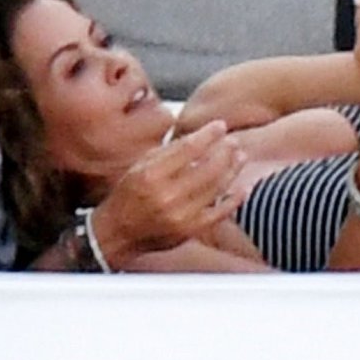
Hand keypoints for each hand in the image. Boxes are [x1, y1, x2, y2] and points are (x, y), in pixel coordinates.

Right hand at [90, 121, 247, 257]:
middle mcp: (166, 195)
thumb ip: (168, 152)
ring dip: (232, 170)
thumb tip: (200, 136)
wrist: (117, 233)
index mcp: (151, 175)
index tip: (220, 126)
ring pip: (216, 188)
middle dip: (225, 151)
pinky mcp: (189, 231)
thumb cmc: (128, 195)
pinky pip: (219, 213)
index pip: (188, 148)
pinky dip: (233, 200)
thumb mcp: (140, 166)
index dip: (208, 135)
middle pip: (207, 167)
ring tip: (240, 158)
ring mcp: (180, 216)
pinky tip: (242, 188)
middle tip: (234, 142)